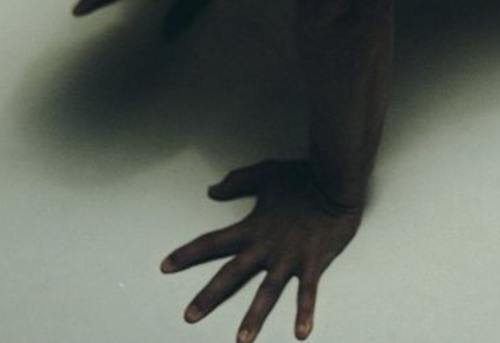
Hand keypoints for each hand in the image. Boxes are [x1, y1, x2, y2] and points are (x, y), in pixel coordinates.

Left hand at [161, 159, 361, 341]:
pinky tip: (301, 333)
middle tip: (189, 316)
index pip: (212, 242)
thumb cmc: (300, 177)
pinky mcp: (312, 262)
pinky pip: (307, 291)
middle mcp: (266, 247)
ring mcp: (289, 257)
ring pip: (266, 292)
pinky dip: (304, 312)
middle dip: (209, 296)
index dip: (187, 254)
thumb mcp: (265, 174)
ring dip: (253, 317)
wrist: (334, 180)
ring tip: (241, 341)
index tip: (165, 266)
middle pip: (231, 275)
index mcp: (252, 227)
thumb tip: (212, 190)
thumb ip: (237, 182)